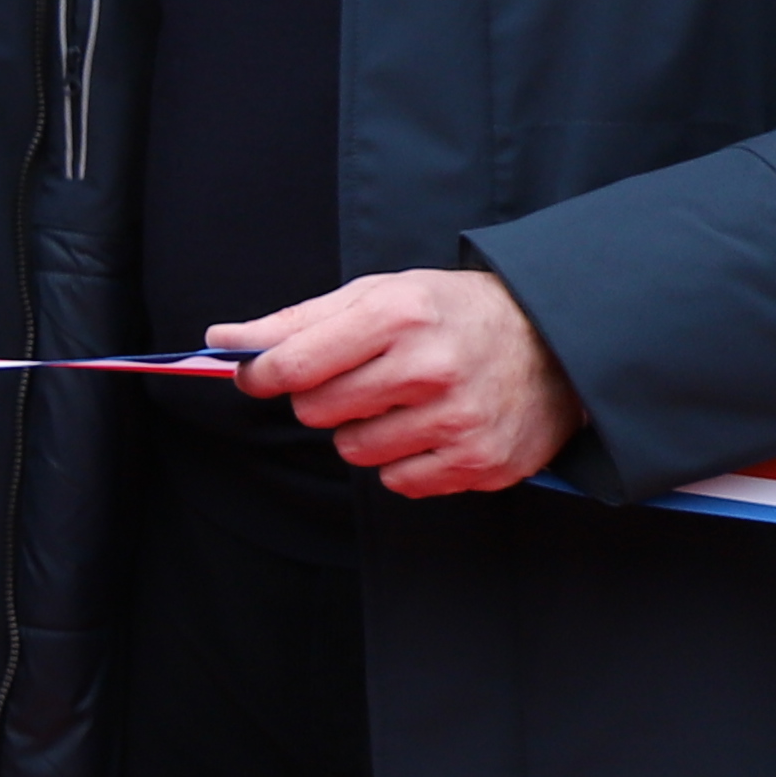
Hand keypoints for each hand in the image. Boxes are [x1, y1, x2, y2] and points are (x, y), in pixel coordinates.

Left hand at [217, 269, 580, 495]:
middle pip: (317, 411)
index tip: (256, 374)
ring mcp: (459, 420)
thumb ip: (296, 321)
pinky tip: (430, 428)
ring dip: (363, 431)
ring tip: (402, 401)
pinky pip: (398, 481)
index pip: (293, 365)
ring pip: (354, 450)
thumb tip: (222, 339)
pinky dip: (403, 461)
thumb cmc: (450, 313)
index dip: (260, 375)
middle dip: (323, 398)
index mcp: (398, 317)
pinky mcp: (481, 461)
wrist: (554, 339)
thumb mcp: (378, 294)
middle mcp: (430, 369)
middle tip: (360, 378)